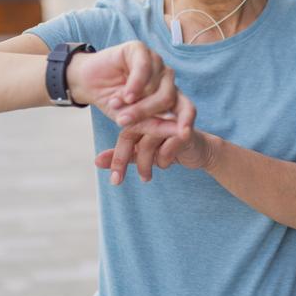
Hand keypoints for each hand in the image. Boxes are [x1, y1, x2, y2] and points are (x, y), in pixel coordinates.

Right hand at [66, 41, 176, 125]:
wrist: (87, 84)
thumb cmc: (113, 103)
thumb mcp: (132, 120)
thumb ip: (154, 126)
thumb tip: (180, 134)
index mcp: (169, 96)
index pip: (187, 107)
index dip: (187, 120)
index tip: (184, 134)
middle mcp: (166, 79)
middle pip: (168, 98)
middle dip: (146, 112)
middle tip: (123, 121)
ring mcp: (156, 63)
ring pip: (156, 85)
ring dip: (135, 101)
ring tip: (115, 106)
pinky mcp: (141, 50)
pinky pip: (145, 68)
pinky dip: (135, 84)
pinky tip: (125, 95)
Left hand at [93, 91, 216, 183]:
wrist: (199, 150)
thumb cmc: (168, 147)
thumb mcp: (143, 152)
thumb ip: (123, 155)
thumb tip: (96, 161)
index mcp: (143, 115)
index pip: (124, 132)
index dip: (116, 156)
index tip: (113, 179)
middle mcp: (154, 114)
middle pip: (132, 133)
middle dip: (123, 160)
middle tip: (117, 181)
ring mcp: (170, 120)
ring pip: (148, 142)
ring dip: (145, 164)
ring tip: (146, 178)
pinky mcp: (184, 131)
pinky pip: (167, 149)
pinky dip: (163, 160)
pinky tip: (165, 165)